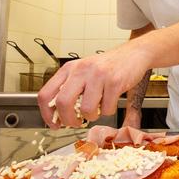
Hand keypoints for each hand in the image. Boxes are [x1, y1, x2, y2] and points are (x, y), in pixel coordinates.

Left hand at [37, 42, 151, 128]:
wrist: (133, 54)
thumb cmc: (108, 66)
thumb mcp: (84, 72)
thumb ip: (71, 88)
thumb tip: (59, 115)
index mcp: (69, 69)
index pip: (45, 94)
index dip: (46, 114)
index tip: (54, 124)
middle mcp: (81, 70)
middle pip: (62, 103)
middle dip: (68, 120)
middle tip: (75, 123)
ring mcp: (98, 75)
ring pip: (86, 109)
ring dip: (92, 117)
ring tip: (97, 110)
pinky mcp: (114, 82)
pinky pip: (106, 109)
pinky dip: (108, 111)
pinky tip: (111, 101)